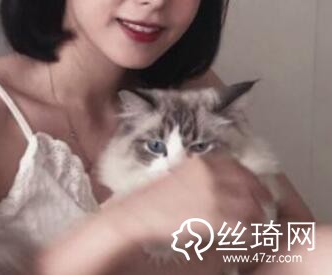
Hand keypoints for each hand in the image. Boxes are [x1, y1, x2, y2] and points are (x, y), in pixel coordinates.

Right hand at [104, 153, 272, 246]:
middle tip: (262, 208)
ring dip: (256, 216)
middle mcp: (211, 174)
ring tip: (254, 226)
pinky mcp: (214, 217)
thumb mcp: (178, 175)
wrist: (139, 214)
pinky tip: (243, 238)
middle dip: (259, 196)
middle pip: (248, 183)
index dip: (249, 177)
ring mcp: (214, 195)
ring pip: (250, 205)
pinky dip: (247, 233)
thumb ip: (199, 175)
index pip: (236, 165)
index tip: (254, 188)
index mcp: (201, 162)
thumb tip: (221, 182)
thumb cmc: (153, 197)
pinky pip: (242, 226)